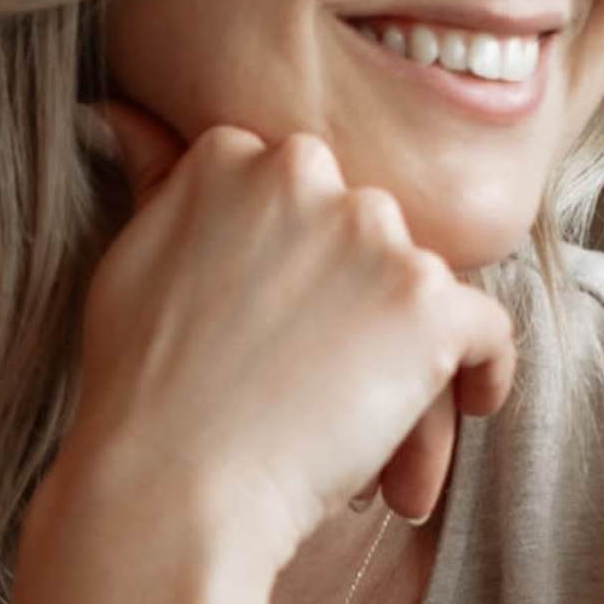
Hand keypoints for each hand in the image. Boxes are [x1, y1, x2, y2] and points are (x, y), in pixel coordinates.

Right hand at [73, 99, 513, 562]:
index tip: (282, 321)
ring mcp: (371, 233)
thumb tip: (117, 116)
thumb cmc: (138, 392)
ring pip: (418, 280)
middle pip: (363, 230)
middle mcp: (304, 171)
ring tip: (365, 422)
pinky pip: (486, 331)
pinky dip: (481, 373)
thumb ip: (156, 184)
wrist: (170, 487)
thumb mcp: (128, 262)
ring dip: (403, 344)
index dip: (297, 264)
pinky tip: (467, 404)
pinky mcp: (427, 301)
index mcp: (231, 153)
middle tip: (319, 377)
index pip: (299, 191)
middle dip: (352, 299)